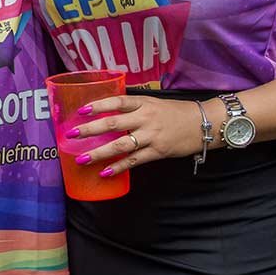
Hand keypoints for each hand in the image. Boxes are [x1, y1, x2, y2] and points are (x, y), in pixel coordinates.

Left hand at [67, 95, 207, 176]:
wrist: (203, 124)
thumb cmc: (176, 112)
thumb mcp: (154, 102)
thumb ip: (134, 105)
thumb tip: (108, 108)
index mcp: (143, 103)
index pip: (117, 102)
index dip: (98, 105)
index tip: (81, 110)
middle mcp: (145, 118)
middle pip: (113, 123)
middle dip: (90, 129)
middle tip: (71, 134)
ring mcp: (152, 135)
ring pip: (121, 144)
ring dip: (99, 152)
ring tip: (82, 159)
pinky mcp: (158, 151)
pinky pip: (134, 160)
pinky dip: (119, 167)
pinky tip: (105, 172)